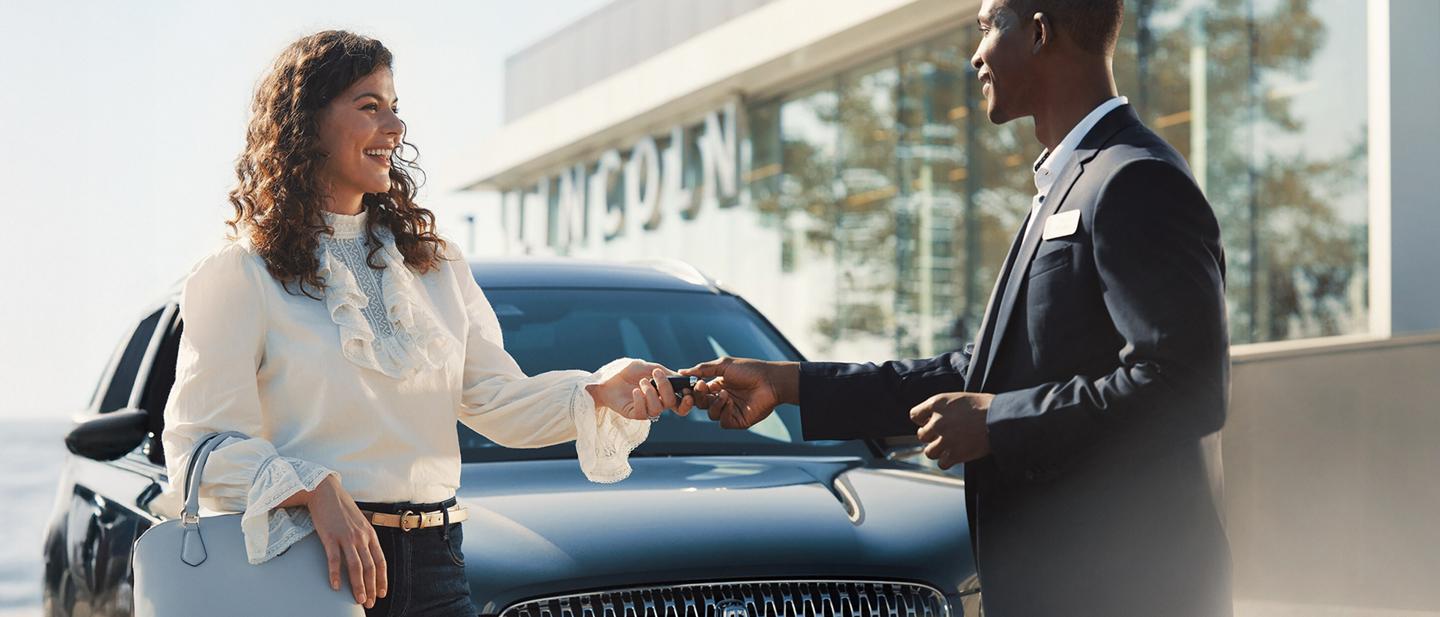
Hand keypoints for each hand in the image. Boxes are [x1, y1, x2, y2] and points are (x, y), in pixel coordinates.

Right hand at [302, 475, 385, 607]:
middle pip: (370, 567)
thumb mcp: (360, 522)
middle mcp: (361, 537)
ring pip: (355, 566)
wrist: (325, 491)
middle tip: (369, 602)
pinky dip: (335, 574)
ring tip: (358, 600)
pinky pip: (334, 559)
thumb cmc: (342, 508)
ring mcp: (346, 537)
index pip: (380, 561)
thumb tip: (367, 555)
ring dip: (358, 585)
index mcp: (370, 534)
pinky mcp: (330, 536)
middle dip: (371, 587)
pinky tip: (335, 587)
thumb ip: (364, 538)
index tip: (382, 593)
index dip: (382, 579)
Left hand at [586, 360, 693, 420]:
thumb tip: (683, 379)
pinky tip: (634, 391)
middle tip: (656, 374)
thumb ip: (666, 373)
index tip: (686, 391)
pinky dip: (640, 400)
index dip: (687, 401)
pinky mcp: (633, 414)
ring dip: (651, 393)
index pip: (681, 402)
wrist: (607, 377)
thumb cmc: (628, 371)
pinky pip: (642, 412)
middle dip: (666, 388)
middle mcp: (657, 403)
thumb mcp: (649, 367)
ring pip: (658, 409)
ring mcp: (645, 410)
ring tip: (641, 381)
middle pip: (671, 403)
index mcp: (663, 392)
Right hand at [681, 358, 795, 428]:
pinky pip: (723, 421)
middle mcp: (722, 398)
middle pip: (701, 404)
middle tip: (701, 387)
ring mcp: (730, 410)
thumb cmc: (749, 370)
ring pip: (711, 414)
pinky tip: (731, 402)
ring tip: (725, 394)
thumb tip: (682, 371)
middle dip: (698, 397)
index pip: (699, 392)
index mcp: (718, 385)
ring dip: (715, 404)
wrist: (770, 381)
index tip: (687, 386)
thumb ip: (702, 369)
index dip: (692, 390)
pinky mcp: (738, 420)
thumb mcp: (723, 365)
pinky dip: (724, 412)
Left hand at [911, 392, 994, 469]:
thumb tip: (931, 418)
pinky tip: (956, 455)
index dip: (923, 420)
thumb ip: (942, 408)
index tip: (931, 422)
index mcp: (937, 403)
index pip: (914, 415)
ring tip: (950, 447)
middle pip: (922, 435)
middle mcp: (937, 421)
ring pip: (929, 452)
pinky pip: (942, 464)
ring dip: (938, 450)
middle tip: (946, 435)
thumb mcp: (958, 398)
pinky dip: (948, 461)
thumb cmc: (984, 406)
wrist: (1001, 418)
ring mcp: (945, 439)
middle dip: (932, 436)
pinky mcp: (956, 454)